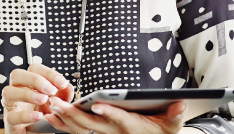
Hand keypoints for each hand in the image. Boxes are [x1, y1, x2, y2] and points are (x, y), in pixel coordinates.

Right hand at [1, 64, 72, 133]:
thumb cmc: (45, 118)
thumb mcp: (57, 105)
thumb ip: (63, 95)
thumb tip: (68, 87)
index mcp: (29, 84)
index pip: (34, 69)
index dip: (48, 73)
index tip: (61, 82)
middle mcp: (18, 91)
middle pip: (17, 75)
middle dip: (35, 80)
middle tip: (51, 90)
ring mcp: (12, 106)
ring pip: (8, 92)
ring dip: (27, 94)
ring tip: (43, 100)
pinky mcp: (10, 122)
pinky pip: (11, 116)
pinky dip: (25, 115)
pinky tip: (38, 116)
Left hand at [44, 97, 186, 133]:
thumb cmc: (161, 131)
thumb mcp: (172, 125)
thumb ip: (176, 115)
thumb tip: (183, 103)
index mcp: (133, 127)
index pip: (121, 120)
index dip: (110, 112)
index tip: (97, 105)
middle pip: (93, 126)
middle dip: (75, 115)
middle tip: (59, 103)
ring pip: (81, 130)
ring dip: (65, 119)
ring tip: (51, 106)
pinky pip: (77, 132)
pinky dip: (63, 125)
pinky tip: (50, 116)